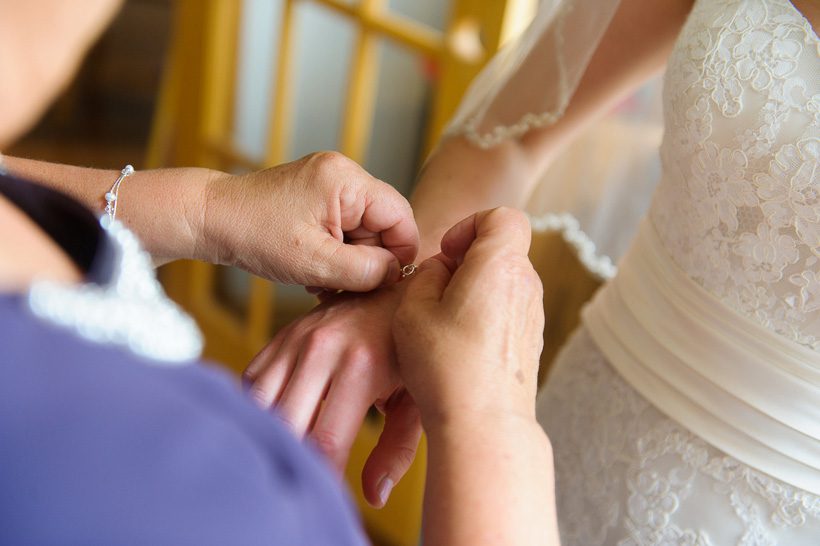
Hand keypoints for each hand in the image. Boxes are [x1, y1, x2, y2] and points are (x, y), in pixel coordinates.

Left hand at [200, 151, 417, 290]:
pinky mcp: (317, 193)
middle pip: (384, 223)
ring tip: (324, 279)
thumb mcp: (315, 263)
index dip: (400, 254)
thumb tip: (397, 273)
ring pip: (364, 228)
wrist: (209, 219)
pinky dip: (337, 250)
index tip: (382, 283)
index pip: (401, 216)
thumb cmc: (254, 236)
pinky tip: (317, 268)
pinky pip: (345, 225)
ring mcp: (329, 181)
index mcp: (347, 181)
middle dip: (369, 259)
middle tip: (343, 286)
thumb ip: (364, 270)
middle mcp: (343, 172)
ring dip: (351, 259)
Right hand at [243, 285, 422, 508]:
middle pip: (286, 425)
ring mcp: (297, 337)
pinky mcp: (282, 334)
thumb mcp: (416, 398)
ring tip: (282, 455)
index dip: (322, 476)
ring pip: (261, 403)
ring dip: (268, 434)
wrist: (398, 288)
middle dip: (291, 458)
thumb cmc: (414, 350)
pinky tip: (272, 424)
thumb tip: (373, 495)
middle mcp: (323, 347)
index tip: (326, 494)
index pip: (326, 440)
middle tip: (301, 478)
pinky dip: (256, 407)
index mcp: (362, 365)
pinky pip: (253, 381)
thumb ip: (396, 449)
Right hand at [393, 207, 543, 424]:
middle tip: (436, 290)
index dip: (471, 225)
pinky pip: (507, 312)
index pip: (503, 217)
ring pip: (503, 283)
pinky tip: (459, 346)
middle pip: (502, 251)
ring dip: (474, 291)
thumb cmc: (446, 365)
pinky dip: (484, 317)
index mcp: (501, 265)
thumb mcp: (413, 308)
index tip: (447, 252)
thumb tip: (442, 269)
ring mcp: (533, 316)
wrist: (483, 424)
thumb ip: (426, 274)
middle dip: (467, 261)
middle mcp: (527, 286)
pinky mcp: (531, 343)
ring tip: (442, 323)